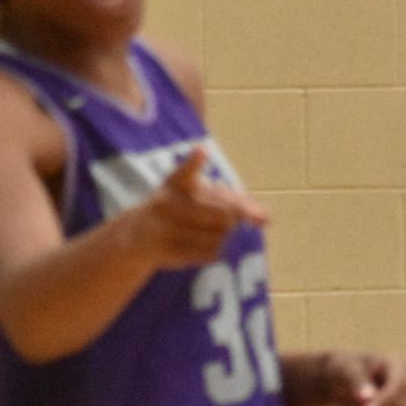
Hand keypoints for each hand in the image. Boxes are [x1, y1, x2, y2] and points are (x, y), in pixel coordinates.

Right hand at [132, 147, 268, 267]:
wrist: (139, 233)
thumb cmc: (181, 208)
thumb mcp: (200, 196)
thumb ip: (236, 202)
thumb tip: (267, 219)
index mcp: (177, 182)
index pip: (186, 171)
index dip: (195, 162)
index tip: (203, 151)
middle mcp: (167, 202)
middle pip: (223, 214)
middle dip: (234, 217)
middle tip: (229, 217)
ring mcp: (163, 227)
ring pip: (218, 236)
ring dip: (223, 236)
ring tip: (207, 230)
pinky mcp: (165, 249)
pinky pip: (207, 253)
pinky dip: (213, 250)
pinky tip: (200, 244)